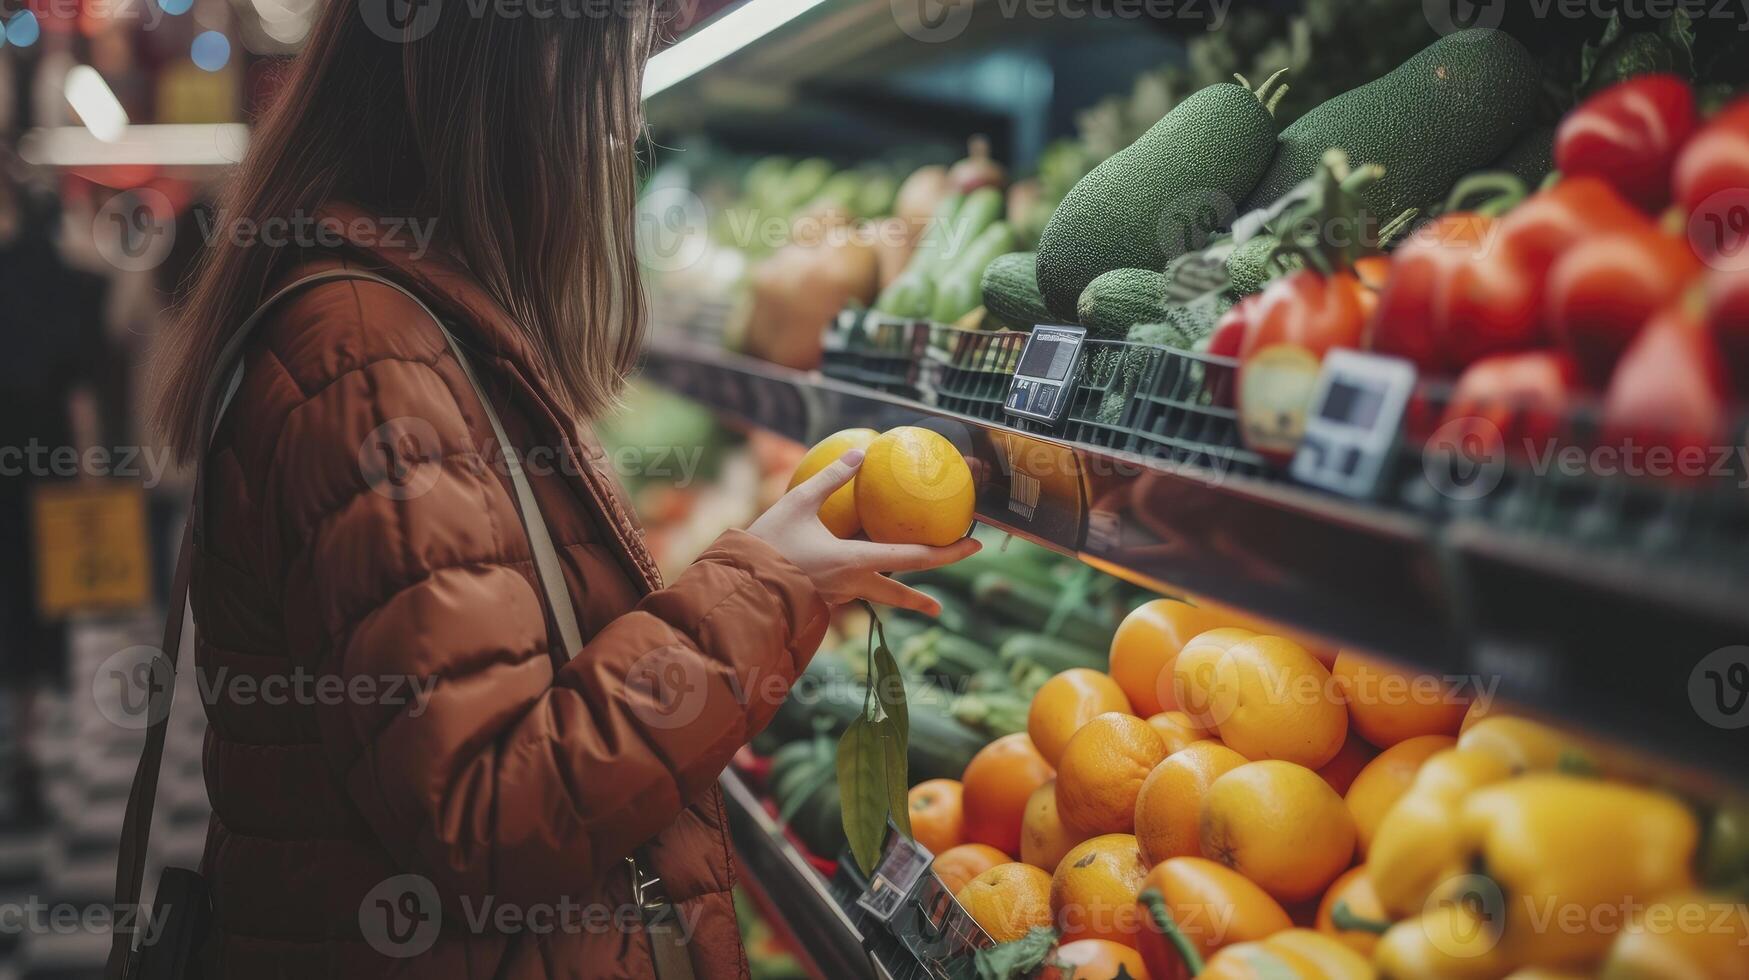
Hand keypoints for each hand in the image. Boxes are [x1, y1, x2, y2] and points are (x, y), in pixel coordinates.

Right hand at [746, 449, 980, 615]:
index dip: (948, 551)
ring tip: (924, 602)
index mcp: (856, 562)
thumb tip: (859, 451)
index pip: (915, 558)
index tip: (974, 544)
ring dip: (901, 594)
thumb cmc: (767, 544)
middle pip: (902, 591)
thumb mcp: (798, 503)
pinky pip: (855, 591)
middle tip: (948, 597)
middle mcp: (853, 585)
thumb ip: (831, 478)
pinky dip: (869, 585)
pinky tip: (866, 578)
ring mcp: (838, 597)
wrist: (738, 589)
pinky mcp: (823, 600)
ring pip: (878, 595)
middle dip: (927, 594)